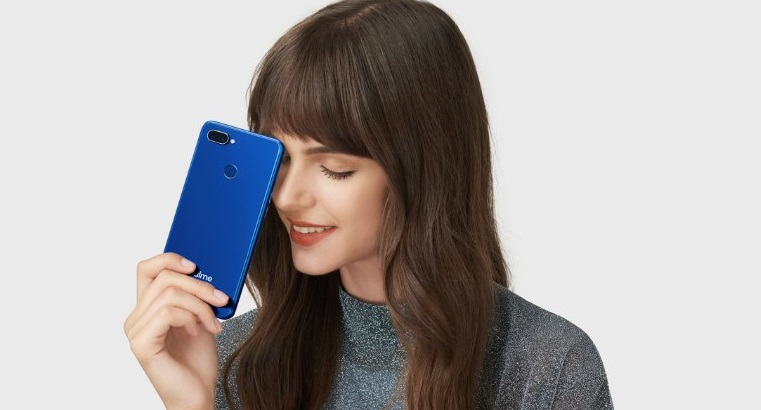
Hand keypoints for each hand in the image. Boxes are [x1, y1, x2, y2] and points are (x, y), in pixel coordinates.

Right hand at [124, 252, 228, 409]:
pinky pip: (168, 312)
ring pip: (170, 294)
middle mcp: (136, 318)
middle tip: (221, 298)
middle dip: (199, 284)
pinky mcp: (142, 344)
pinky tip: (200, 332)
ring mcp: (136, 331)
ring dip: (200, 305)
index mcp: (147, 309)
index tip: (195, 265)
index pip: (146, 269)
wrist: (198, 394)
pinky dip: (191, 317)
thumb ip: (195, 295)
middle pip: (164, 277)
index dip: (169, 259)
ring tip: (213, 323)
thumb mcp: (199, 317)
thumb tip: (206, 268)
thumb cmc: (197, 360)